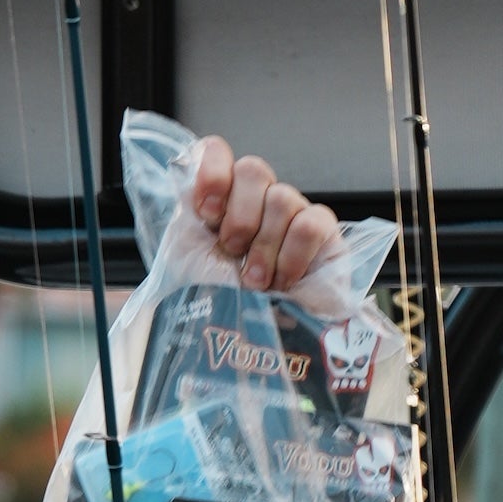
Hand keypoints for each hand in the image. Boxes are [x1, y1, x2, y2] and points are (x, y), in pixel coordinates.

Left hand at [186, 139, 342, 293]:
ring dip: (264, 246)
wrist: (254, 348)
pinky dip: (293, 254)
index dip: (213, 171)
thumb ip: (183, 222)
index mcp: (219, 203)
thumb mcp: (185, 264)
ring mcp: (292, 214)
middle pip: (254, 170)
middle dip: (239, 218)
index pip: (217, 153)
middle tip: (232, 255)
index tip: (206, 211)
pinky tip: (285, 280)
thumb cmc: (220, 308)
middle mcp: (256, 202)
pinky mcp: (324, 235)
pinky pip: (311, 223)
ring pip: (282, 198)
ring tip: (257, 281)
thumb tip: (178, 180)